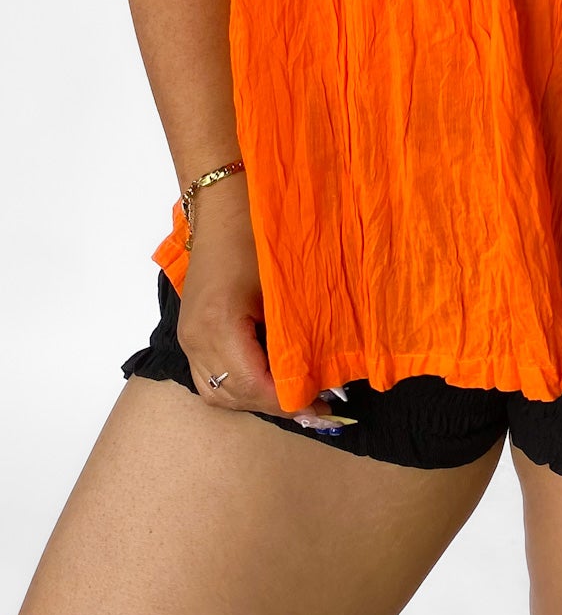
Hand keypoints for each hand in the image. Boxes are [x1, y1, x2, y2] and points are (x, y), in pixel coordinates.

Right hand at [177, 188, 351, 432]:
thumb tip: (315, 375)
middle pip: (233, 394)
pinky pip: (209, 378)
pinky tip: (266, 381)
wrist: (222, 208)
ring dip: (254, 400)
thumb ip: (292, 336)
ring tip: (291, 397)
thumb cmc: (256, 236)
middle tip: (314, 406)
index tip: (320, 405)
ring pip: (217, 393)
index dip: (286, 400)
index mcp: (219, 324)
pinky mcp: (189, 333)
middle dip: (274, 405)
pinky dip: (237, 387)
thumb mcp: (279, 288)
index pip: (252, 383)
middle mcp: (196, 338)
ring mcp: (188, 338)